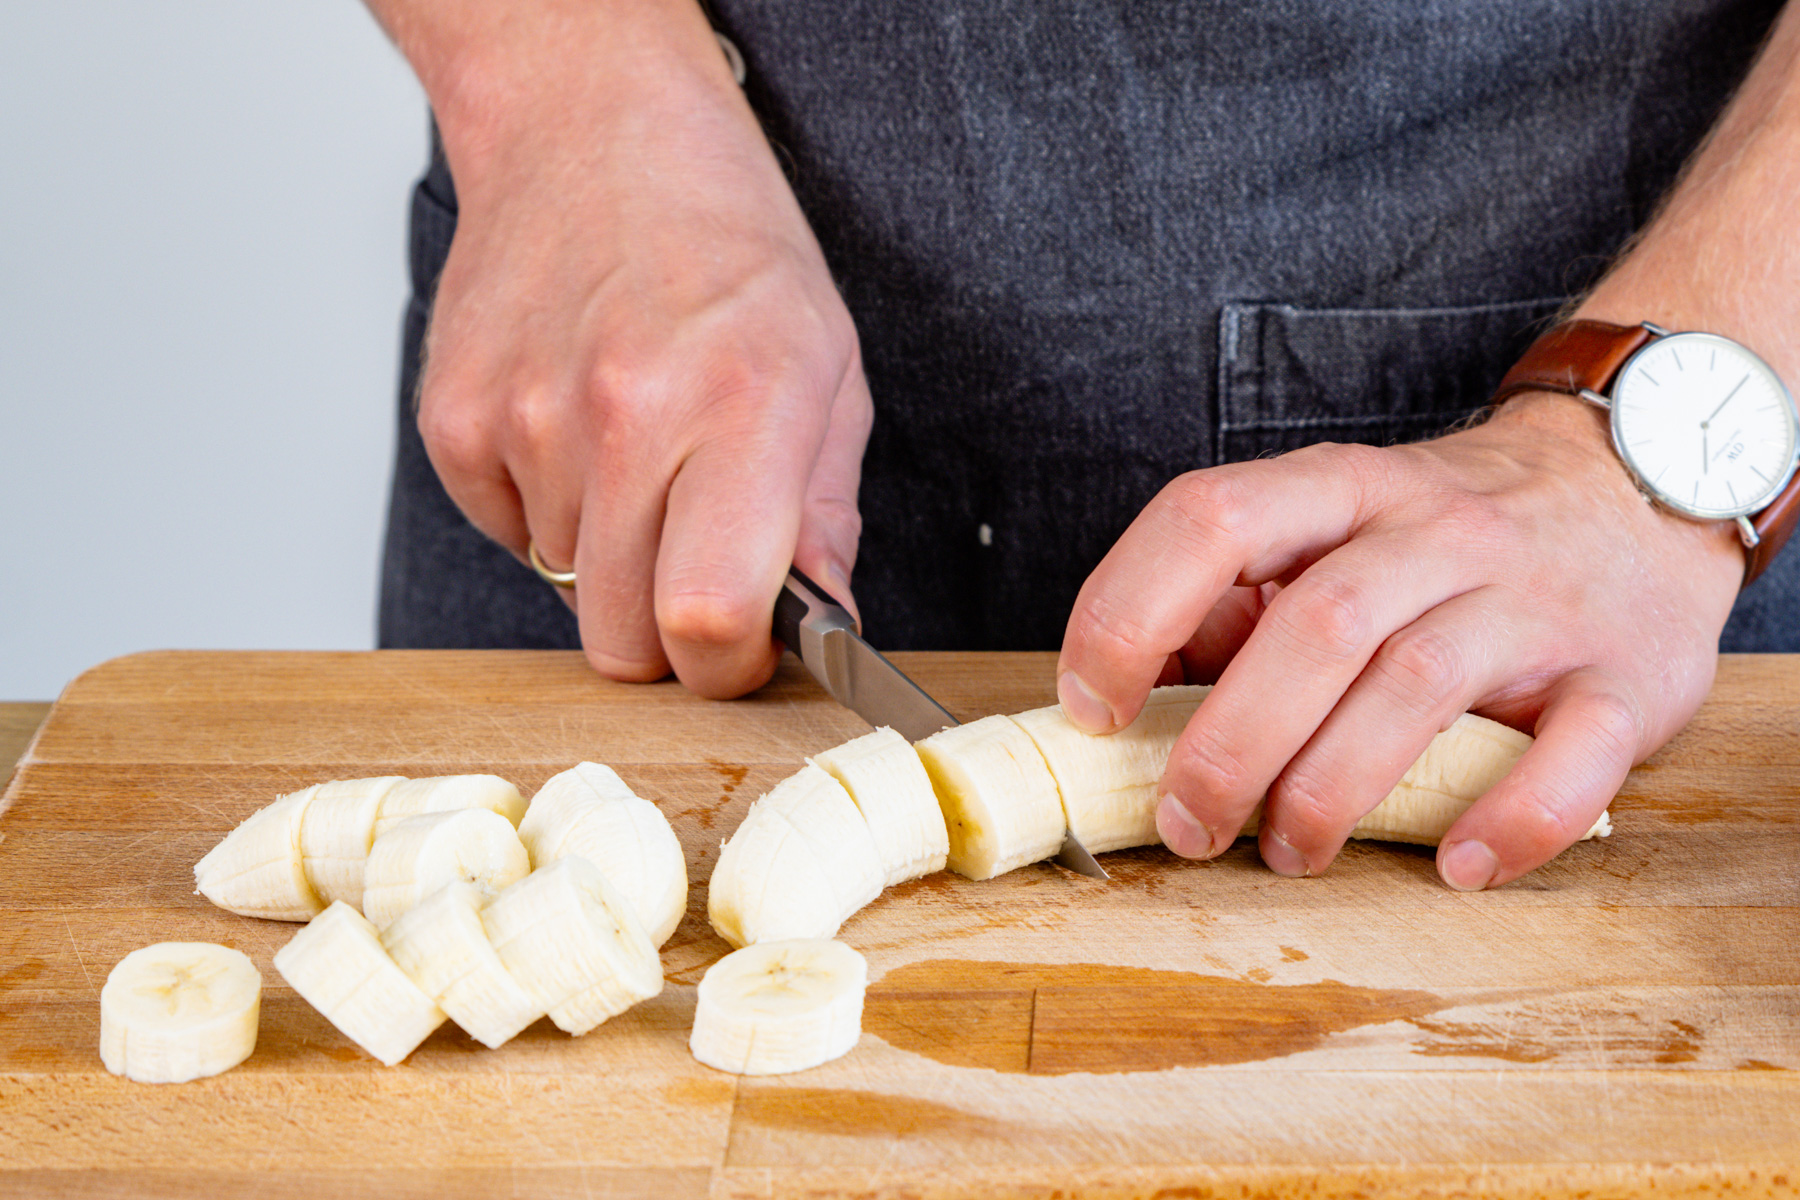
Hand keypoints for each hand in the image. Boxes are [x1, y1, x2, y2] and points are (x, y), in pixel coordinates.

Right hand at [389, 0, 870, 697]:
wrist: (593, 133)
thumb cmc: (727, 248)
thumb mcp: (827, 369)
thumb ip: (826, 514)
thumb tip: (822, 626)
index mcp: (742, 403)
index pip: (710, 617)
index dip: (729, 667)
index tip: (744, 648)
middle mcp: (625, 414)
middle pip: (622, 643)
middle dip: (667, 633)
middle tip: (695, 556)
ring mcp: (524, 419)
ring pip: (567, 592)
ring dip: (610, 557)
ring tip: (640, 453)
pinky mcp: (453, 422)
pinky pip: (510, 537)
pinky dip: (550, 511)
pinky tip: (579, 428)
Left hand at [1056, 392, 1742, 889]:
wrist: (1636, 489)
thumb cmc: (1445, 540)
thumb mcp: (1334, 529)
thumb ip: (1235, 602)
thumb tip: (1130, 704)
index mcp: (1340, 490)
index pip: (1210, 517)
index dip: (1129, 612)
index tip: (1093, 707)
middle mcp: (1435, 532)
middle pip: (1314, 625)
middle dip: (1230, 741)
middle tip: (1187, 824)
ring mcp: (1533, 602)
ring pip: (1416, 685)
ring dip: (1331, 788)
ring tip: (1288, 852)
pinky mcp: (1623, 678)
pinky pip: (1574, 753)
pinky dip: (1512, 818)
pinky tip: (1455, 864)